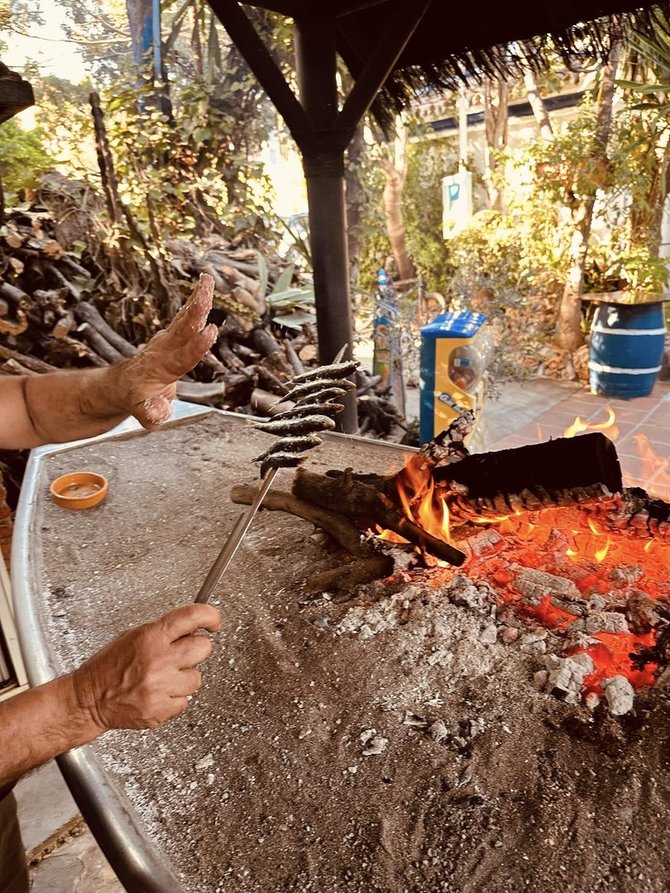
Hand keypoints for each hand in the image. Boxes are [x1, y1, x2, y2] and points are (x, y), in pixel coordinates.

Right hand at [72, 603, 220, 732]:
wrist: (88, 700)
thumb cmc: (107, 667)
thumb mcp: (132, 636)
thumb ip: (162, 632)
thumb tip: (192, 629)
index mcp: (150, 637)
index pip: (192, 616)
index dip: (210, 616)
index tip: (214, 621)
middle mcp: (158, 660)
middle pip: (203, 648)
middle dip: (195, 650)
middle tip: (181, 655)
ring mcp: (161, 686)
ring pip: (197, 678)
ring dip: (184, 677)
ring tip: (163, 678)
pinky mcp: (162, 709)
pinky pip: (185, 701)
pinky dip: (174, 698)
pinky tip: (157, 693)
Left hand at [125, 273, 217, 427]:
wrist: (123, 384)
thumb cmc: (136, 398)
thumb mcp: (141, 412)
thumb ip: (151, 412)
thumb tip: (159, 413)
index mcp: (162, 369)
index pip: (183, 357)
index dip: (197, 346)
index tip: (210, 331)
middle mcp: (164, 350)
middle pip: (183, 329)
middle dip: (196, 310)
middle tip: (206, 292)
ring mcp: (167, 340)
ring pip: (185, 318)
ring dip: (197, 298)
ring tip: (208, 280)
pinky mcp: (171, 335)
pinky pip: (185, 316)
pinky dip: (195, 301)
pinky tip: (205, 286)